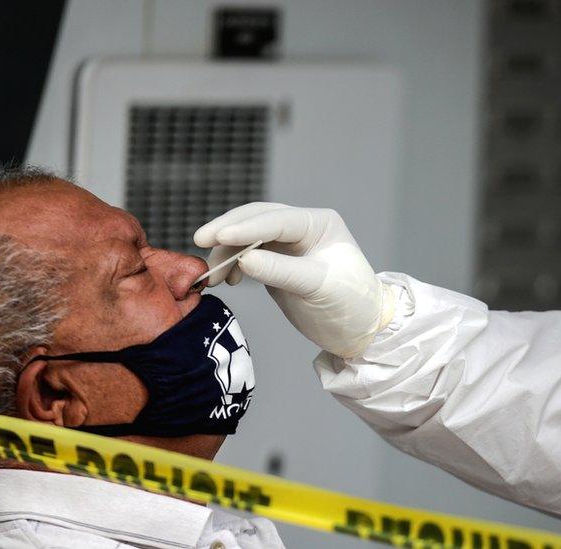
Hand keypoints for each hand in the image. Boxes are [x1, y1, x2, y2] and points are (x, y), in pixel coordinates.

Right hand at [194, 203, 396, 357]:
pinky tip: (226, 280)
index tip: (218, 237)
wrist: (359, 330)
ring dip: (226, 252)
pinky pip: (246, 256)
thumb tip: (244, 259)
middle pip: (255, 220)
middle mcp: (300, 228)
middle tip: (200, 242)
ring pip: (247, 238)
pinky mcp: (275, 264)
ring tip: (212, 276)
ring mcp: (286, 245)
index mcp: (318, 223)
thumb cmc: (351, 304)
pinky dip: (231, 265)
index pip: (276, 219)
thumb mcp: (318, 287)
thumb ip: (281, 271)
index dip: (246, 227)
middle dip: (227, 231)